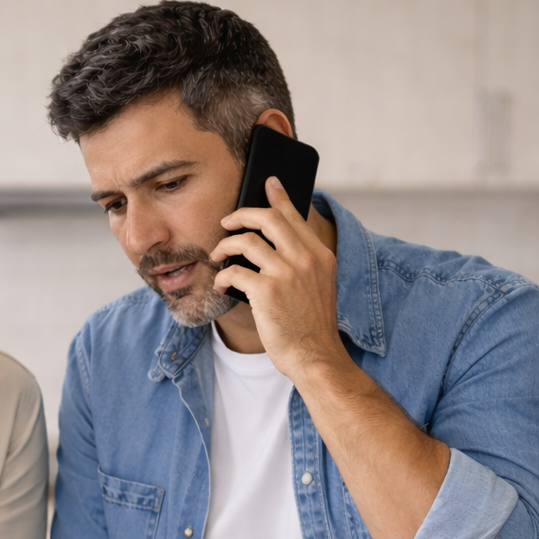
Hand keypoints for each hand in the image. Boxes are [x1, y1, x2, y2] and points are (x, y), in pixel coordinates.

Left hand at [210, 176, 344, 380]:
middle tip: (226, 222)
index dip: (278, 196)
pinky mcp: (267, 291)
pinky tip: (221, 284)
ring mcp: (287, 273)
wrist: (316, 356)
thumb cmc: (311, 325)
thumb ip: (303, 261)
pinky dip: (222, 277)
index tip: (267, 182)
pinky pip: (234, 271)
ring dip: (225, 247)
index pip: (295, 215)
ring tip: (218, 256)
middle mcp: (305, 259)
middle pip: (268, 219)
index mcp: (320, 254)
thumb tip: (275, 243)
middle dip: (241, 215)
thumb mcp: (318, 285)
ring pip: (245, 241)